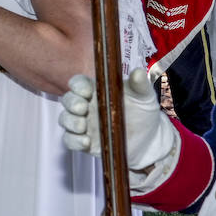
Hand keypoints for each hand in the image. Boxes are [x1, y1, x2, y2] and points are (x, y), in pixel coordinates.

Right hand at [59, 68, 176, 170]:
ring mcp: (84, 124)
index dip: (78, 85)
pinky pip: (70, 140)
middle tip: (83, 108)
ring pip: (65, 119)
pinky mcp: (85, 142)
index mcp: (97, 90)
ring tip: (83, 126)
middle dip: (71, 103)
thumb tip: (138, 72)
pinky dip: (74, 141)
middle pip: (68, 100)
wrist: (149, 139)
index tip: (87, 91)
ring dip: (70, 122)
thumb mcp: (144, 96)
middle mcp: (86, 106)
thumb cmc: (143, 112)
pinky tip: (86, 142)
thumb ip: (140, 84)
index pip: (79, 82)